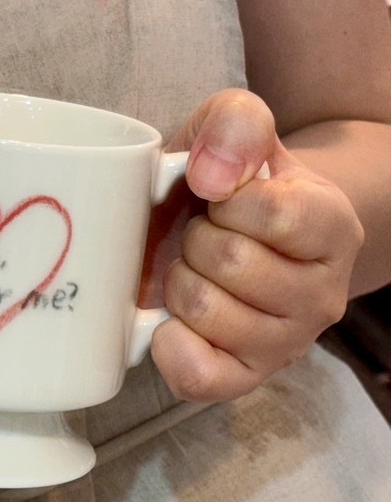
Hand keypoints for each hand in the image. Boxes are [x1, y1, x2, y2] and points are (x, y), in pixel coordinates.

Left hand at [146, 89, 363, 401]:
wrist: (231, 235)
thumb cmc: (231, 185)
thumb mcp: (238, 129)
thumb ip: (235, 123)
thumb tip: (210, 175)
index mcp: (334, 229)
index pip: (275, 214)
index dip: (224, 199)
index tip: (221, 198)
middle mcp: (323, 296)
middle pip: (230, 262)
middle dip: (194, 239)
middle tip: (202, 237)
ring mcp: (285, 344)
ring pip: (205, 310)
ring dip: (178, 282)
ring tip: (195, 272)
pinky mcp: (243, 377)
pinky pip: (198, 374)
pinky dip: (168, 342)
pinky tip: (171, 319)